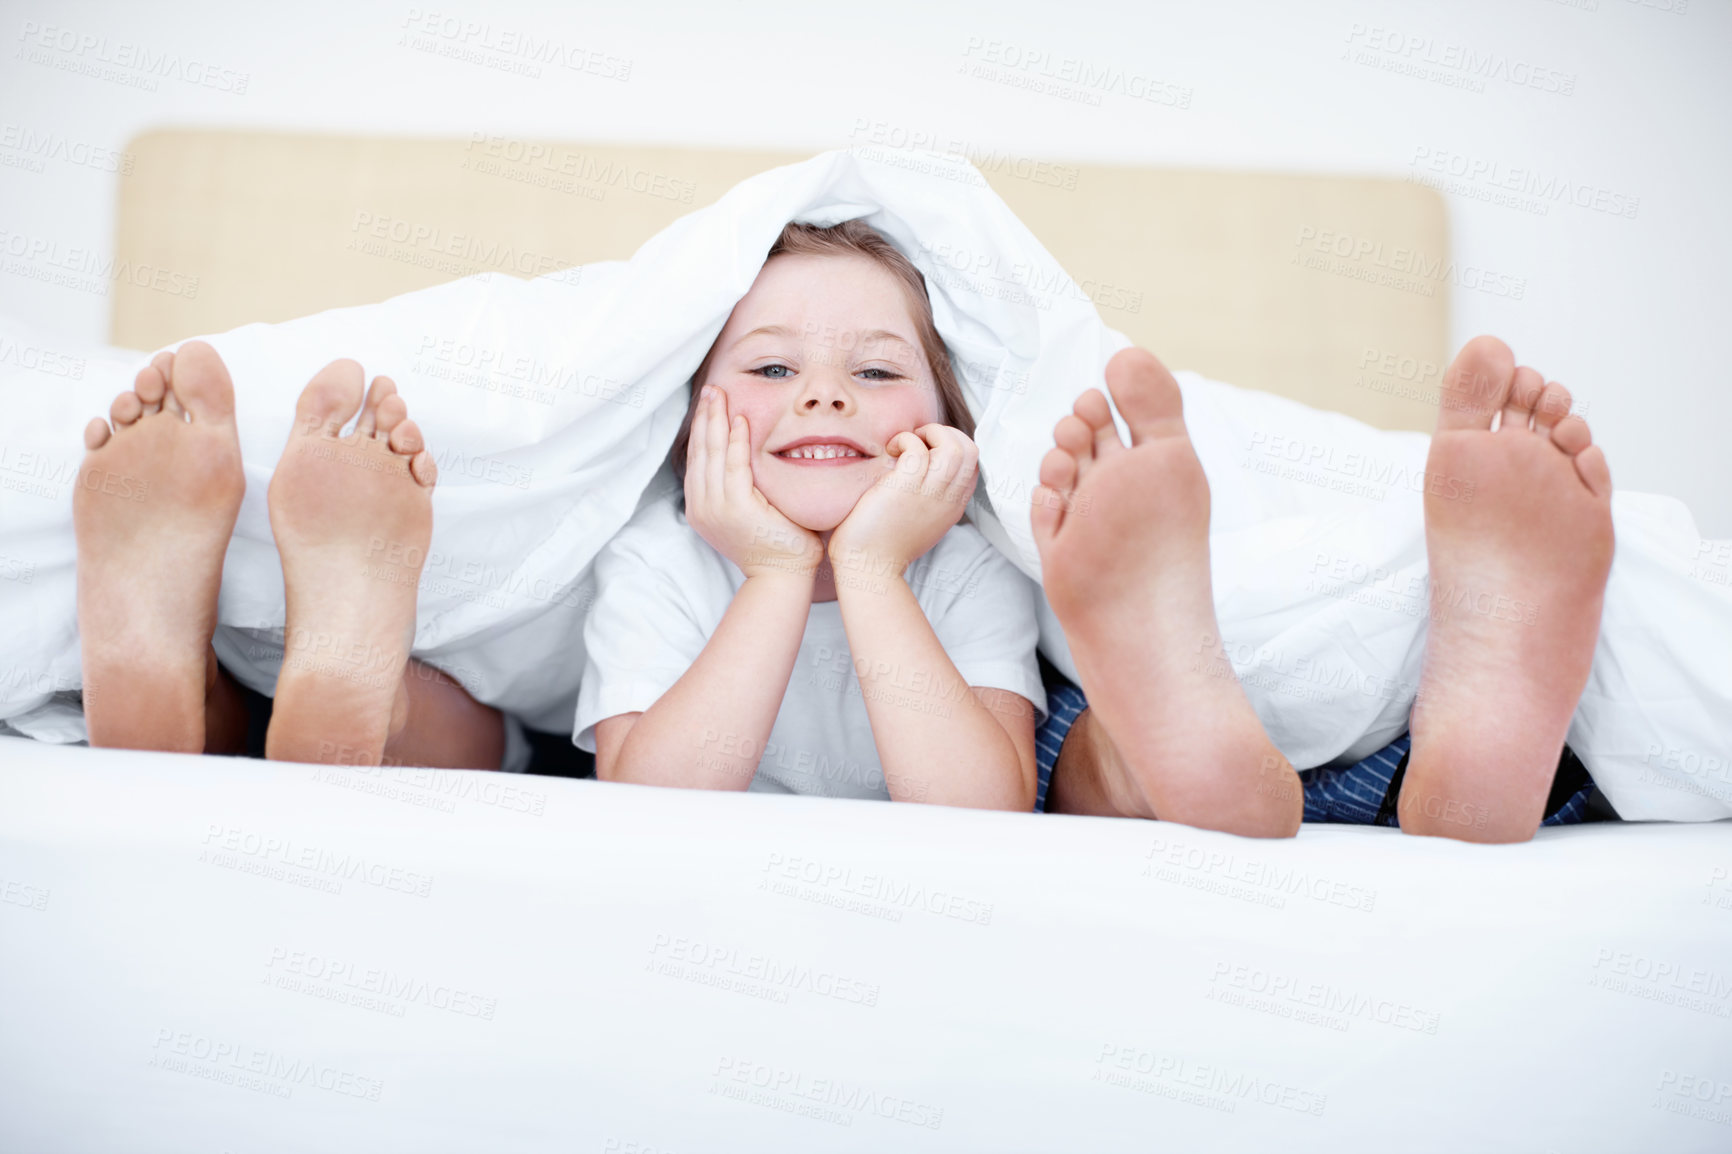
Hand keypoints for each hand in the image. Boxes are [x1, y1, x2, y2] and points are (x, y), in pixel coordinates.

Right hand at [684, 384, 824, 581]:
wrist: (783, 576)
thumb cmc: (775, 545)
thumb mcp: (749, 512)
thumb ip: (741, 487)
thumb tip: (743, 458)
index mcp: (701, 508)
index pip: (698, 459)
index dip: (701, 428)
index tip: (708, 404)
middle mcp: (702, 507)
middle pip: (700, 451)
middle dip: (704, 417)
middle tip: (711, 390)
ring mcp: (716, 509)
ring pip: (712, 454)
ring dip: (716, 421)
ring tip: (720, 395)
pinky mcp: (737, 509)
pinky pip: (734, 466)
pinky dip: (735, 441)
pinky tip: (740, 421)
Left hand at [828, 424, 977, 580]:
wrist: (868, 566)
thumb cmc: (884, 544)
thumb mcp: (920, 521)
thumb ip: (930, 499)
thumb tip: (922, 471)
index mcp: (953, 506)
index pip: (972, 465)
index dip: (953, 447)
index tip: (926, 451)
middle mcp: (947, 499)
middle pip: (970, 450)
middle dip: (945, 434)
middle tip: (917, 442)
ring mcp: (930, 493)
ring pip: (954, 446)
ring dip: (929, 433)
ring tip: (905, 444)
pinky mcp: (906, 488)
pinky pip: (917, 448)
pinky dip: (904, 440)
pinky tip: (889, 451)